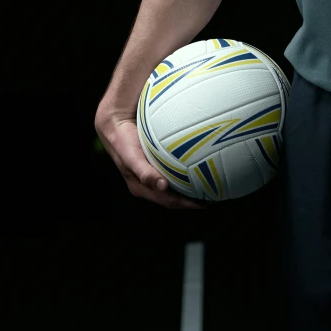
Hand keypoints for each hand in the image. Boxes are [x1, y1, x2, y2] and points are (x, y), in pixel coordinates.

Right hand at [94, 103, 208, 209]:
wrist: (115, 125)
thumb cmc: (123, 142)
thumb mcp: (131, 157)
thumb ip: (144, 172)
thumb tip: (162, 186)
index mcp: (142, 188)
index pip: (169, 201)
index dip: (187, 205)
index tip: (206, 204)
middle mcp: (150, 184)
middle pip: (176, 197)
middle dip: (194, 199)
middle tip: (215, 195)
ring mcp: (154, 174)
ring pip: (177, 185)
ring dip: (193, 187)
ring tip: (212, 184)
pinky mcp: (157, 163)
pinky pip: (176, 170)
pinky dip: (189, 171)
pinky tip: (201, 164)